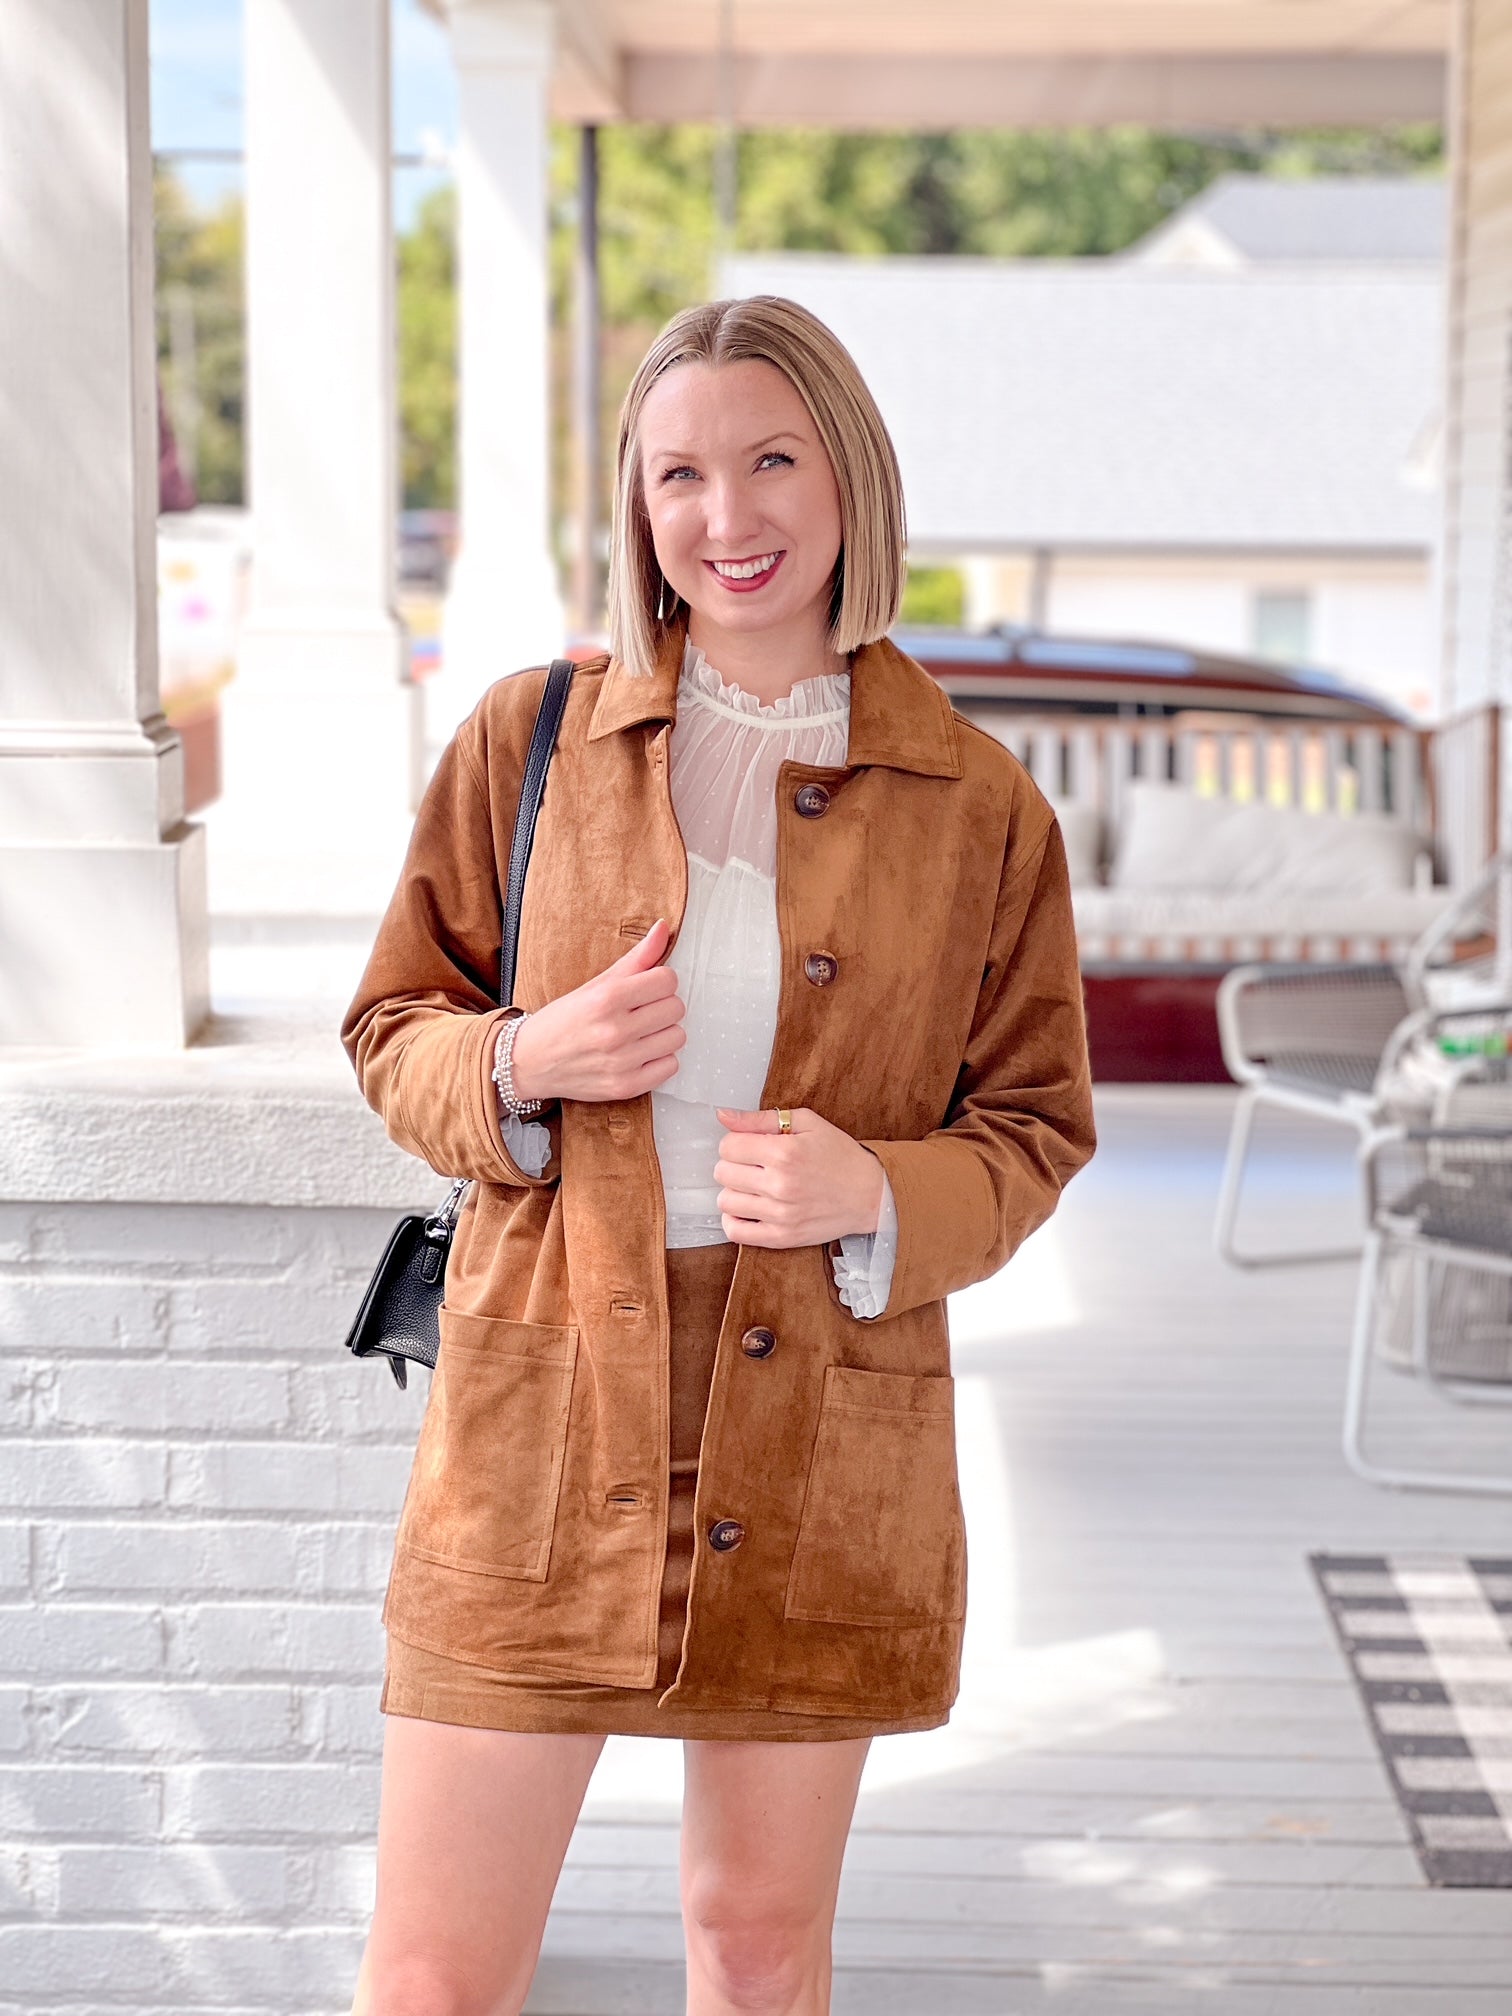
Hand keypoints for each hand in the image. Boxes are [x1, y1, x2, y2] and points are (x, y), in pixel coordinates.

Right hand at [508, 918, 685, 1103]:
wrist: (529, 1062)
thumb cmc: (562, 1020)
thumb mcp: (595, 985)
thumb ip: (636, 958)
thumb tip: (664, 928)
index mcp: (606, 999)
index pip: (667, 980)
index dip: (659, 981)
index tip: (646, 987)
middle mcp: (614, 1031)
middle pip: (675, 1008)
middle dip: (662, 1005)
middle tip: (641, 1010)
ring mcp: (621, 1062)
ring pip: (677, 1037)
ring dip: (663, 1033)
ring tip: (641, 1032)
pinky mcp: (625, 1086)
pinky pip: (670, 1066)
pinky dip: (660, 1059)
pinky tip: (640, 1053)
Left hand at [711, 1105, 884, 1248]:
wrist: (870, 1193)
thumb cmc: (839, 1155)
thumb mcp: (807, 1123)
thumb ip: (761, 1119)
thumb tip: (723, 1115)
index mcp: (784, 1152)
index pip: (728, 1147)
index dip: (734, 1143)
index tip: (748, 1146)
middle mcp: (780, 1184)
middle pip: (723, 1173)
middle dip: (733, 1165)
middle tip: (751, 1166)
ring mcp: (780, 1214)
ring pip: (726, 1202)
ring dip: (734, 1192)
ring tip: (752, 1187)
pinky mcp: (782, 1238)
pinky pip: (736, 1232)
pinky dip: (734, 1221)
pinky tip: (748, 1209)